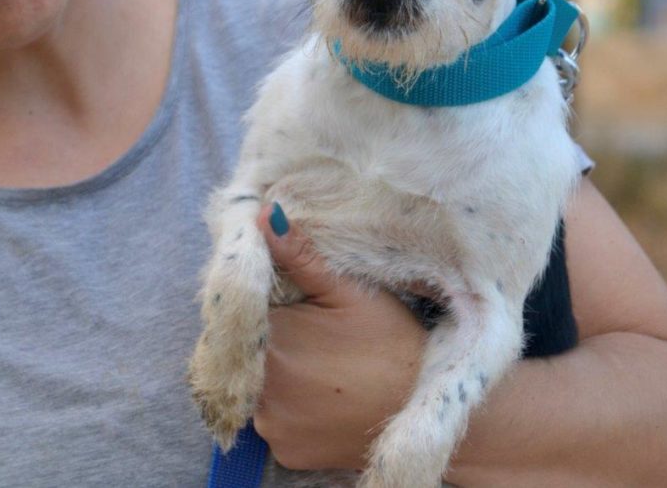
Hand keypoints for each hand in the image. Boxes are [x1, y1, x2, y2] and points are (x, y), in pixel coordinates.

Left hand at [252, 204, 427, 470]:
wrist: (425, 409)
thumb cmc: (391, 343)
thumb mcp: (347, 291)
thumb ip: (298, 255)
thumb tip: (264, 214)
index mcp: (270, 343)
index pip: (242, 315)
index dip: (261, 306)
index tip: (289, 305)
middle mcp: (259, 392)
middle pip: (245, 352)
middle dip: (268, 338)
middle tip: (311, 333)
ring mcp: (271, 428)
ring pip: (255, 387)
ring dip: (275, 374)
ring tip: (320, 362)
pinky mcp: (287, 452)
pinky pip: (274, 421)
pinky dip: (289, 407)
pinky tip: (322, 393)